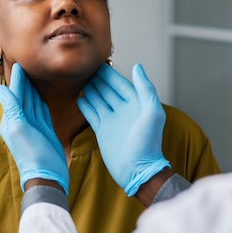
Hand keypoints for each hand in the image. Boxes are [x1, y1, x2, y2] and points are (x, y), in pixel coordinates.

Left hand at [0, 63, 68, 194]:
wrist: (47, 175)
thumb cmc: (33, 154)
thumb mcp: (19, 128)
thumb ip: (11, 108)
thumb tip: (0, 89)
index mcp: (12, 120)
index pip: (15, 95)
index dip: (18, 80)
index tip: (19, 65)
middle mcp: (21, 122)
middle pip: (23, 97)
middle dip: (23, 82)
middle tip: (25, 66)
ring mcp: (33, 127)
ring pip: (32, 103)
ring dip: (32, 90)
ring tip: (32, 77)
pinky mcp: (44, 131)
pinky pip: (41, 112)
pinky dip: (40, 102)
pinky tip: (41, 96)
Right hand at [77, 64, 169, 196]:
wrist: (137, 170)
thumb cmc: (148, 143)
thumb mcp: (152, 113)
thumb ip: (145, 89)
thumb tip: (138, 67)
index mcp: (136, 104)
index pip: (120, 83)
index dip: (110, 73)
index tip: (98, 62)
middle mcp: (123, 110)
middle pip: (107, 90)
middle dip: (98, 79)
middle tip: (84, 67)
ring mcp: (112, 120)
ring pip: (98, 100)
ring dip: (90, 90)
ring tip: (80, 79)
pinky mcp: (102, 131)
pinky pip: (92, 114)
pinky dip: (85, 106)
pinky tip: (79, 98)